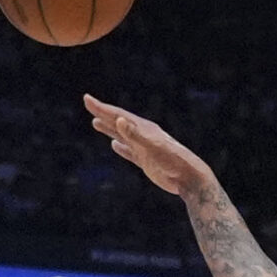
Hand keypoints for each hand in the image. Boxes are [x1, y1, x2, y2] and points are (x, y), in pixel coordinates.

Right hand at [84, 95, 215, 197]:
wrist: (188, 177)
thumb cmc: (172, 161)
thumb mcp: (152, 147)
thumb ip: (134, 134)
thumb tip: (119, 120)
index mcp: (143, 128)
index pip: (118, 115)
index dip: (101, 108)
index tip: (87, 99)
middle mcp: (143, 135)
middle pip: (118, 121)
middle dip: (102, 112)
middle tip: (88, 103)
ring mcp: (144, 147)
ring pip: (122, 135)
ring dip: (109, 128)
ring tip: (95, 122)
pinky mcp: (146, 160)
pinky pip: (129, 151)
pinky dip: (121, 148)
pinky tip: (114, 145)